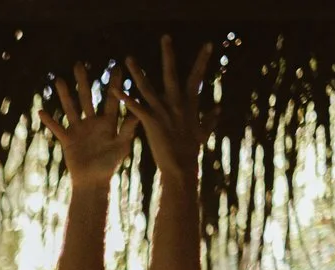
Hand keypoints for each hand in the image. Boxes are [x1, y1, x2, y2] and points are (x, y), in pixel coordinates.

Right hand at [40, 62, 133, 190]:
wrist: (93, 181)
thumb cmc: (110, 165)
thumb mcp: (122, 145)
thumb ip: (128, 128)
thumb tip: (138, 112)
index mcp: (108, 122)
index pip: (111, 98)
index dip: (113, 83)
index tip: (116, 65)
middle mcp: (92, 122)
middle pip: (87, 97)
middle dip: (83, 81)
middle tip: (79, 64)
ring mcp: (79, 130)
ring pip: (70, 108)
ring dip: (64, 95)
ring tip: (59, 80)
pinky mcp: (68, 140)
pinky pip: (57, 128)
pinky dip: (50, 121)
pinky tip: (41, 111)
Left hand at [123, 36, 216, 181]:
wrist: (181, 166)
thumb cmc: (191, 151)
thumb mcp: (202, 132)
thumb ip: (209, 118)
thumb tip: (219, 108)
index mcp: (189, 103)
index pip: (196, 77)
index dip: (202, 61)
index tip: (208, 45)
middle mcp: (176, 103)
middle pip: (172, 73)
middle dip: (168, 55)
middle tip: (165, 37)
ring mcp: (163, 112)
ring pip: (148, 87)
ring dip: (137, 72)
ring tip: (128, 58)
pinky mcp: (151, 123)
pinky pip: (136, 108)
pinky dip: (125, 99)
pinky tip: (115, 90)